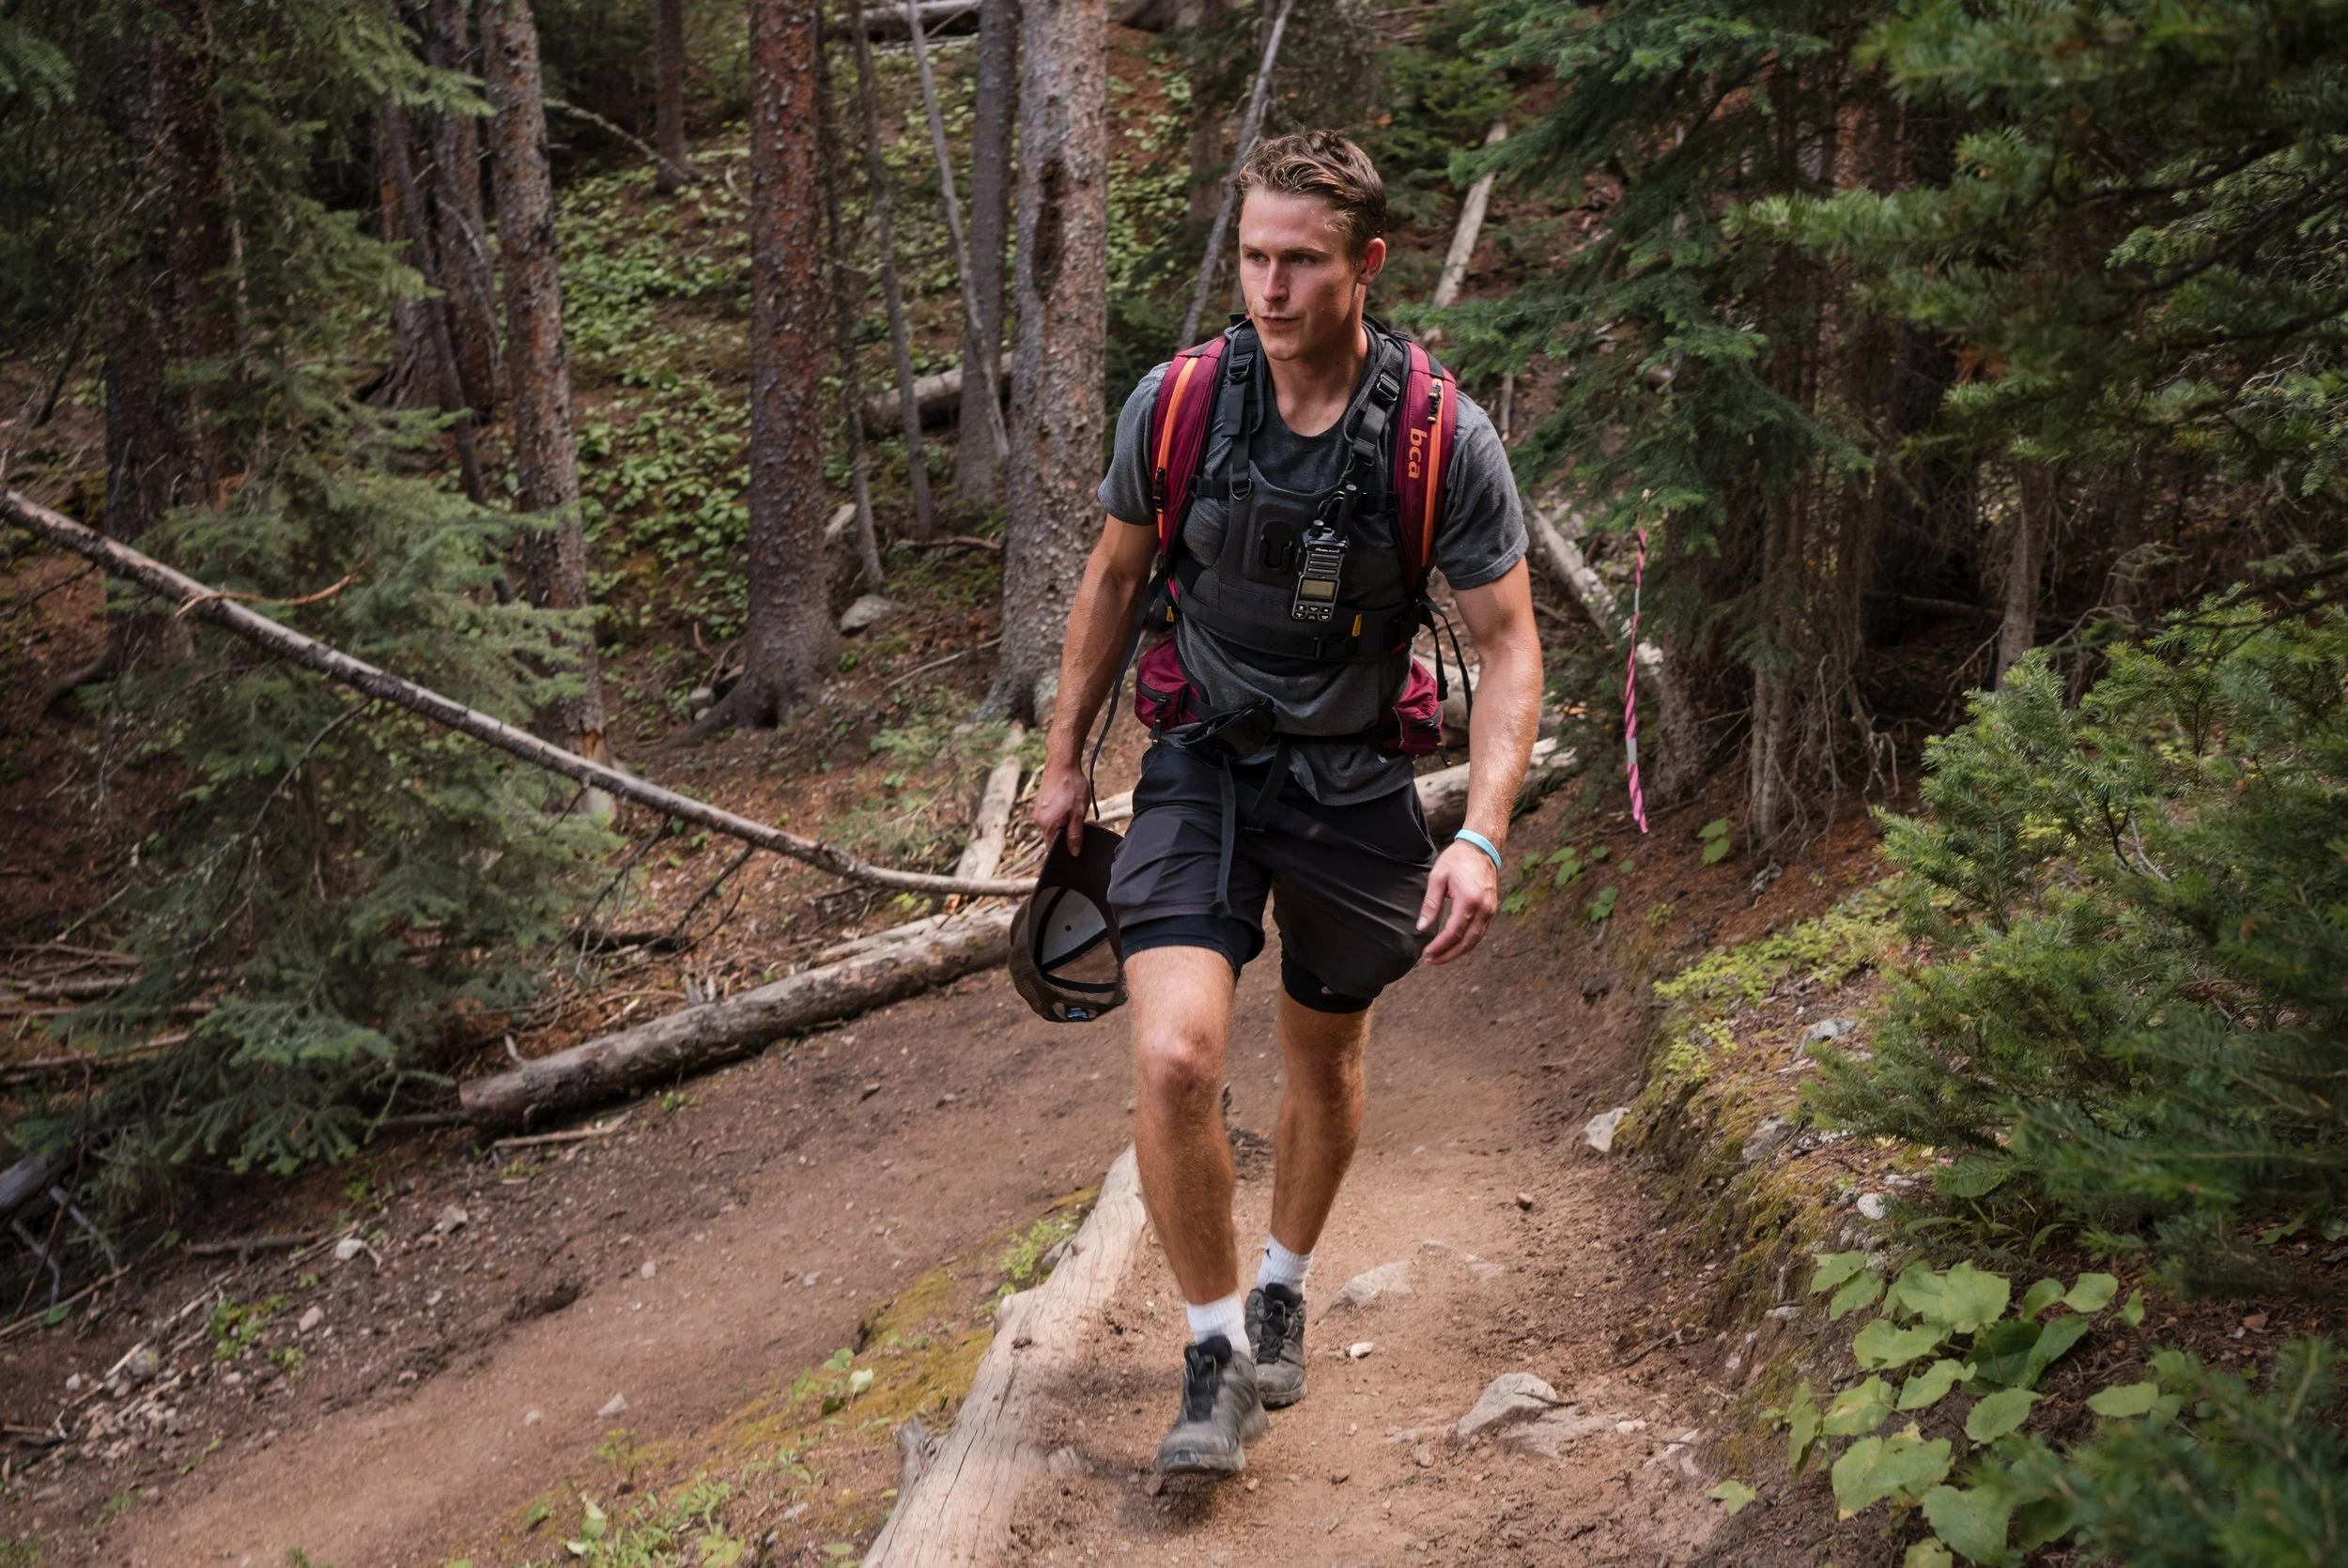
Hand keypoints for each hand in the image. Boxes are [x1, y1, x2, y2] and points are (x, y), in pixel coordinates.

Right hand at [1031, 758, 1091, 855]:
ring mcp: (1038, 811)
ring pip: (1054, 824)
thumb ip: (1075, 835)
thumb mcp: (1078, 813)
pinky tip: (1071, 803)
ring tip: (1078, 809)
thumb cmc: (1071, 787)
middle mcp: (1039, 820)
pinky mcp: (1041, 803)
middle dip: (1070, 833)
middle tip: (1087, 822)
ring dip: (1067, 821)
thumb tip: (1074, 852)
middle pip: (1055, 836)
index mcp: (1047, 825)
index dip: (1066, 849)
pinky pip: (1052, 815)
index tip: (1079, 843)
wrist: (1062, 764)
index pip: (1053, 848)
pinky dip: (1062, 813)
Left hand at [1416, 839, 1500, 963]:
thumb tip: (1422, 928)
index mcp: (1468, 900)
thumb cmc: (1457, 860)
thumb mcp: (1437, 878)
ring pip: (1475, 940)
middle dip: (1448, 955)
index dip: (1439, 947)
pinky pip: (1480, 933)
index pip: (1453, 932)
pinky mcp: (1491, 910)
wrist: (1480, 848)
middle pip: (1466, 942)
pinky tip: (1453, 946)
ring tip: (1440, 957)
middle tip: (1431, 961)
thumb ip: (1430, 904)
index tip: (1426, 954)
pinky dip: (1467, 943)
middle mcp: (1483, 909)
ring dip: (1457, 952)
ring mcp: (1490, 910)